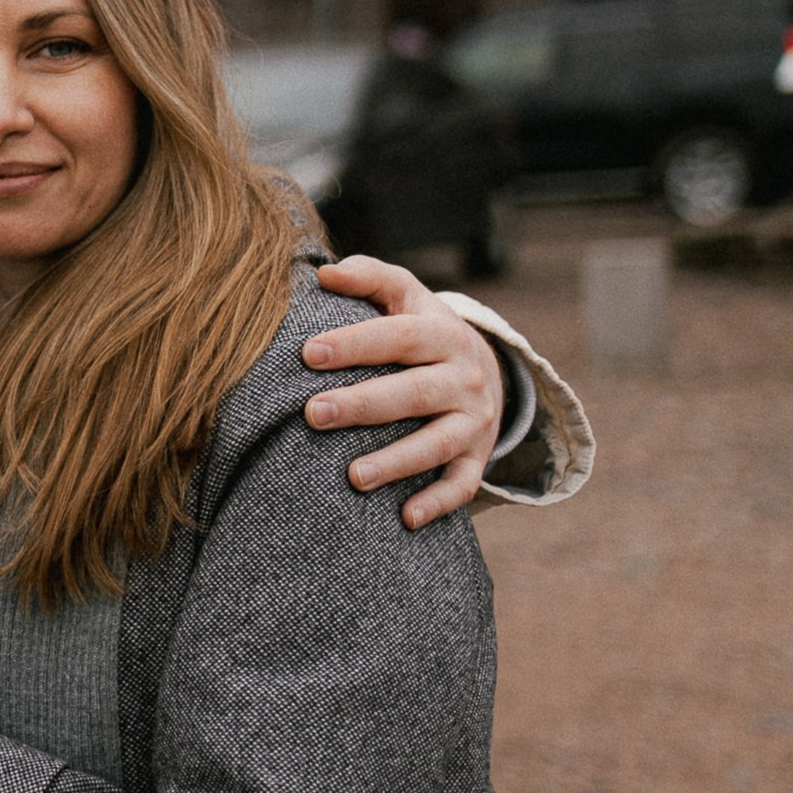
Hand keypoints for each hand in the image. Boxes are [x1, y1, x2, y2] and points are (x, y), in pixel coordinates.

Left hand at [300, 258, 502, 531]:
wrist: (485, 371)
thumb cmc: (423, 330)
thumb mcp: (406, 295)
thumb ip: (369, 277)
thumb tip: (324, 274)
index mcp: (442, 334)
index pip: (397, 337)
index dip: (354, 344)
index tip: (308, 354)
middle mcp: (463, 379)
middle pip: (414, 393)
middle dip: (364, 405)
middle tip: (314, 413)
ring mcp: (474, 423)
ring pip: (438, 444)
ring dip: (398, 462)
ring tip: (353, 477)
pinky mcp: (477, 458)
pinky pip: (462, 485)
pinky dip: (438, 503)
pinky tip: (406, 518)